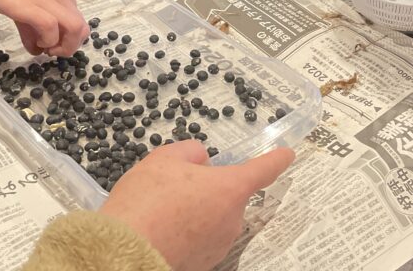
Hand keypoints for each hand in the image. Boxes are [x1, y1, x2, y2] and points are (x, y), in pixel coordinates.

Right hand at [0, 0, 87, 56]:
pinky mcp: (28, 4)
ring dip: (62, 47)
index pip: (77, 16)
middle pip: (81, 26)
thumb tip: (38, 47)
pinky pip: (51, 29)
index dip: (68, 36)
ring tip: (44, 49)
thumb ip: (33, 22)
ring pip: (74, 29)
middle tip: (50, 51)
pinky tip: (35, 44)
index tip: (51, 43)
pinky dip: (46, 42)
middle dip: (69, 46)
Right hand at [100, 141, 294, 270]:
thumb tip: (201, 160)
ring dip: (196, 213)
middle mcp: (232, 219)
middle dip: (208, 189)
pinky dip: (186, 233)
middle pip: (229, 195)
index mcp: (231, 188)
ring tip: (160, 212)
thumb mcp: (165, 159)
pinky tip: (161, 230)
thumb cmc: (147, 202)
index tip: (288, 155)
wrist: (125, 251)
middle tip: (174, 187)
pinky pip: (200, 240)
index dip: (276, 159)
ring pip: (213, 218)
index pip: (264, 169)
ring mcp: (219, 245)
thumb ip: (190, 152)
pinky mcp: (204, 264)